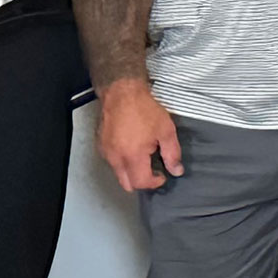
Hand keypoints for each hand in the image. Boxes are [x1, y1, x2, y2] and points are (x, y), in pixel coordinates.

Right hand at [96, 79, 182, 193]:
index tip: (162, 175)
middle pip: (126, 184)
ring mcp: (106, 152)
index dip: (154, 183)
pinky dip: (122, 161)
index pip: (141, 183)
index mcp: (132, 156)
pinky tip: (132, 147)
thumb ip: (172, 153)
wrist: (122, 93)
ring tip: (143, 155)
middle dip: (141, 181)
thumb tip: (176, 170)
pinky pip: (111, 161)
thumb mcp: (166, 130)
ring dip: (131, 171)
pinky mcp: (100, 146)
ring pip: (118, 173)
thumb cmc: (143, 108)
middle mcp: (116, 158)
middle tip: (153, 170)